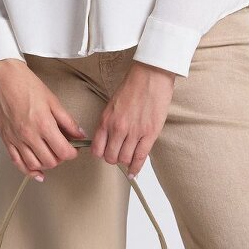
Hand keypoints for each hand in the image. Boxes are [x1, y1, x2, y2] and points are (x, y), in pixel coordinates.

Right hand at [0, 58, 86, 180]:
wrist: (4, 78)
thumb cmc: (26, 85)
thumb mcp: (53, 101)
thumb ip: (68, 121)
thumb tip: (80, 134)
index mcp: (44, 124)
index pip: (63, 151)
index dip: (73, 153)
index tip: (74, 149)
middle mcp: (29, 135)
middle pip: (50, 161)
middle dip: (60, 158)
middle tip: (63, 149)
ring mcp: (16, 139)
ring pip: (34, 164)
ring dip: (46, 164)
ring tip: (51, 156)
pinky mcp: (7, 140)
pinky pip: (17, 162)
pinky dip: (28, 170)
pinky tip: (36, 172)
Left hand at [90, 61, 176, 177]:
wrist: (151, 76)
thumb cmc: (133, 86)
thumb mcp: (112, 104)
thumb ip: (109, 122)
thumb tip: (108, 138)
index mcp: (106, 120)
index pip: (97, 149)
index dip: (101, 154)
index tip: (105, 153)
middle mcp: (118, 128)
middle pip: (111, 157)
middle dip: (114, 159)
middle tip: (119, 155)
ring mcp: (134, 132)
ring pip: (125, 159)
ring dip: (126, 161)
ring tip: (129, 158)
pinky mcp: (149, 134)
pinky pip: (140, 157)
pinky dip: (136, 168)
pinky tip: (133, 172)